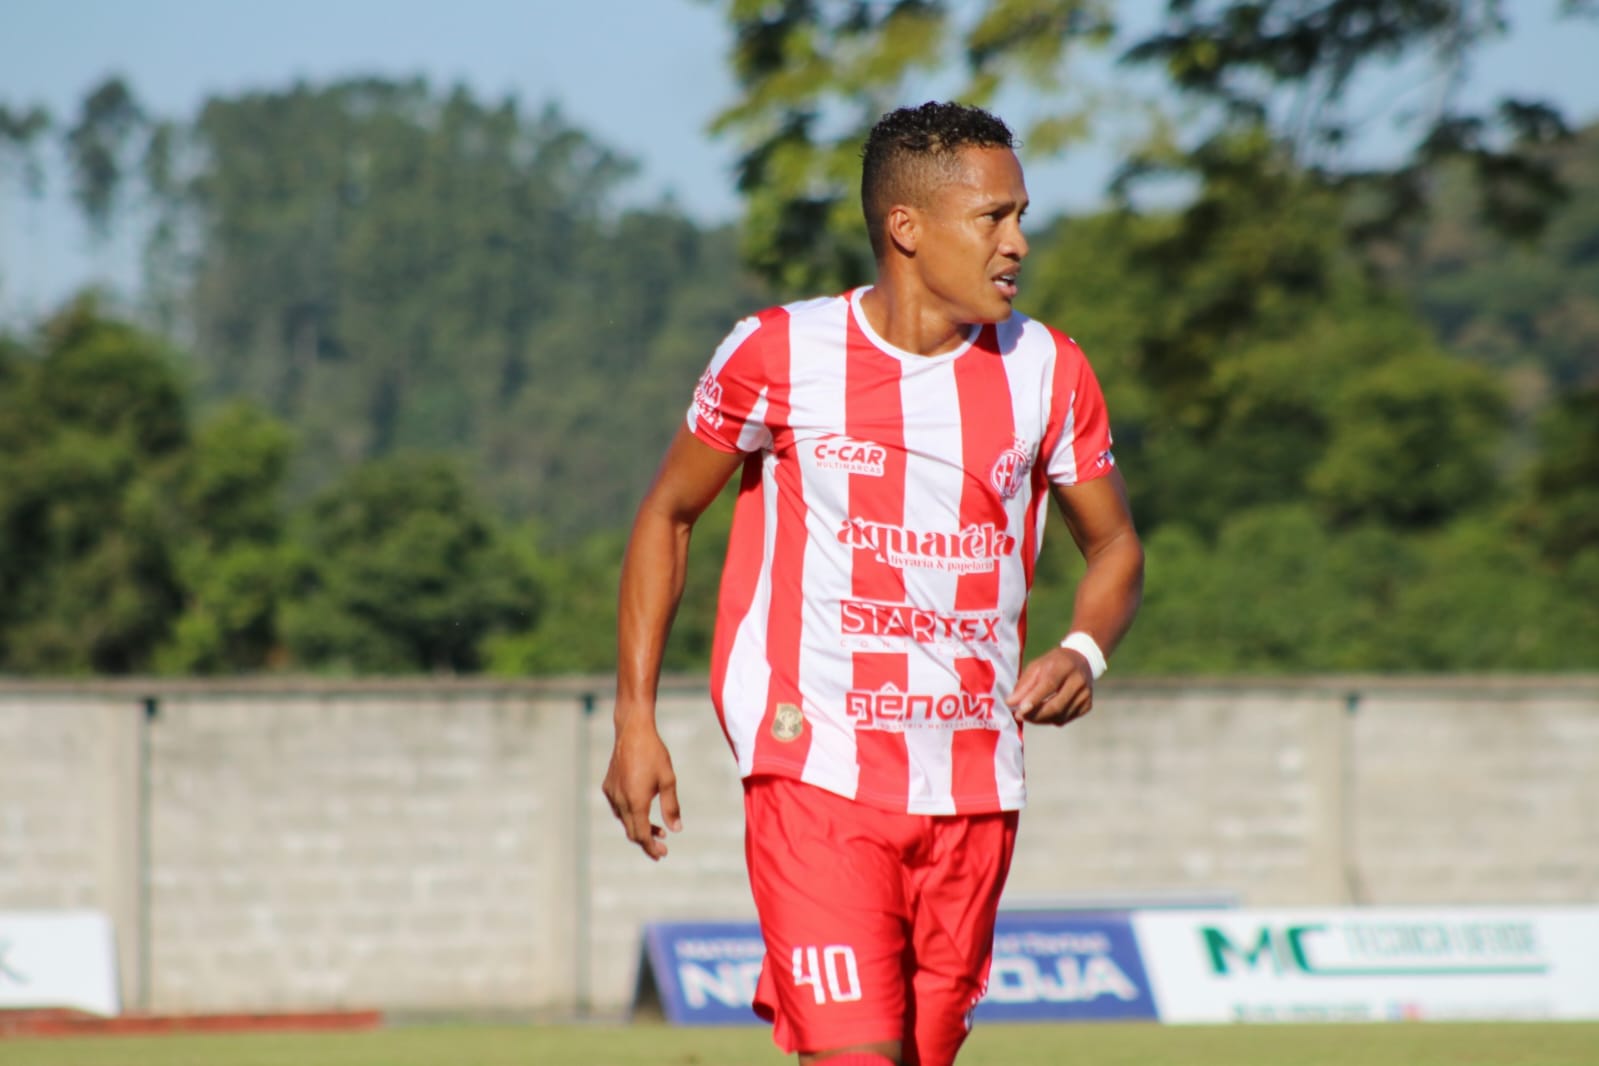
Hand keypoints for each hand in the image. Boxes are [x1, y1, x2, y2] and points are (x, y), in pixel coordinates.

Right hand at [601, 722, 682, 860]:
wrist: (633, 732)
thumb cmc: (654, 754)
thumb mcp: (668, 780)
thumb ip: (671, 807)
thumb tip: (676, 830)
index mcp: (635, 802)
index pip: (641, 835)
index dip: (651, 848)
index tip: (662, 854)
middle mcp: (620, 801)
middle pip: (631, 831)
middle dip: (646, 842)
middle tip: (662, 847)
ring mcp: (612, 793)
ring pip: (624, 820)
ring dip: (639, 828)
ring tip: (658, 829)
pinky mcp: (609, 786)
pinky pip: (618, 808)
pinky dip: (630, 815)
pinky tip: (642, 809)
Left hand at [1006, 646, 1095, 726]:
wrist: (1081, 660)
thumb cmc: (1053, 664)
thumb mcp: (1036, 666)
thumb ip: (1023, 685)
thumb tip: (1010, 703)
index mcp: (1064, 666)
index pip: (1050, 684)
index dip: (1034, 699)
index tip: (1020, 711)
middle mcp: (1078, 680)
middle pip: (1056, 705)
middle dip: (1035, 715)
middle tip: (1019, 716)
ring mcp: (1085, 694)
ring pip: (1060, 716)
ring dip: (1041, 719)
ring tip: (1029, 714)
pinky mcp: (1088, 705)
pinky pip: (1065, 719)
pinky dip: (1051, 719)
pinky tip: (1045, 712)